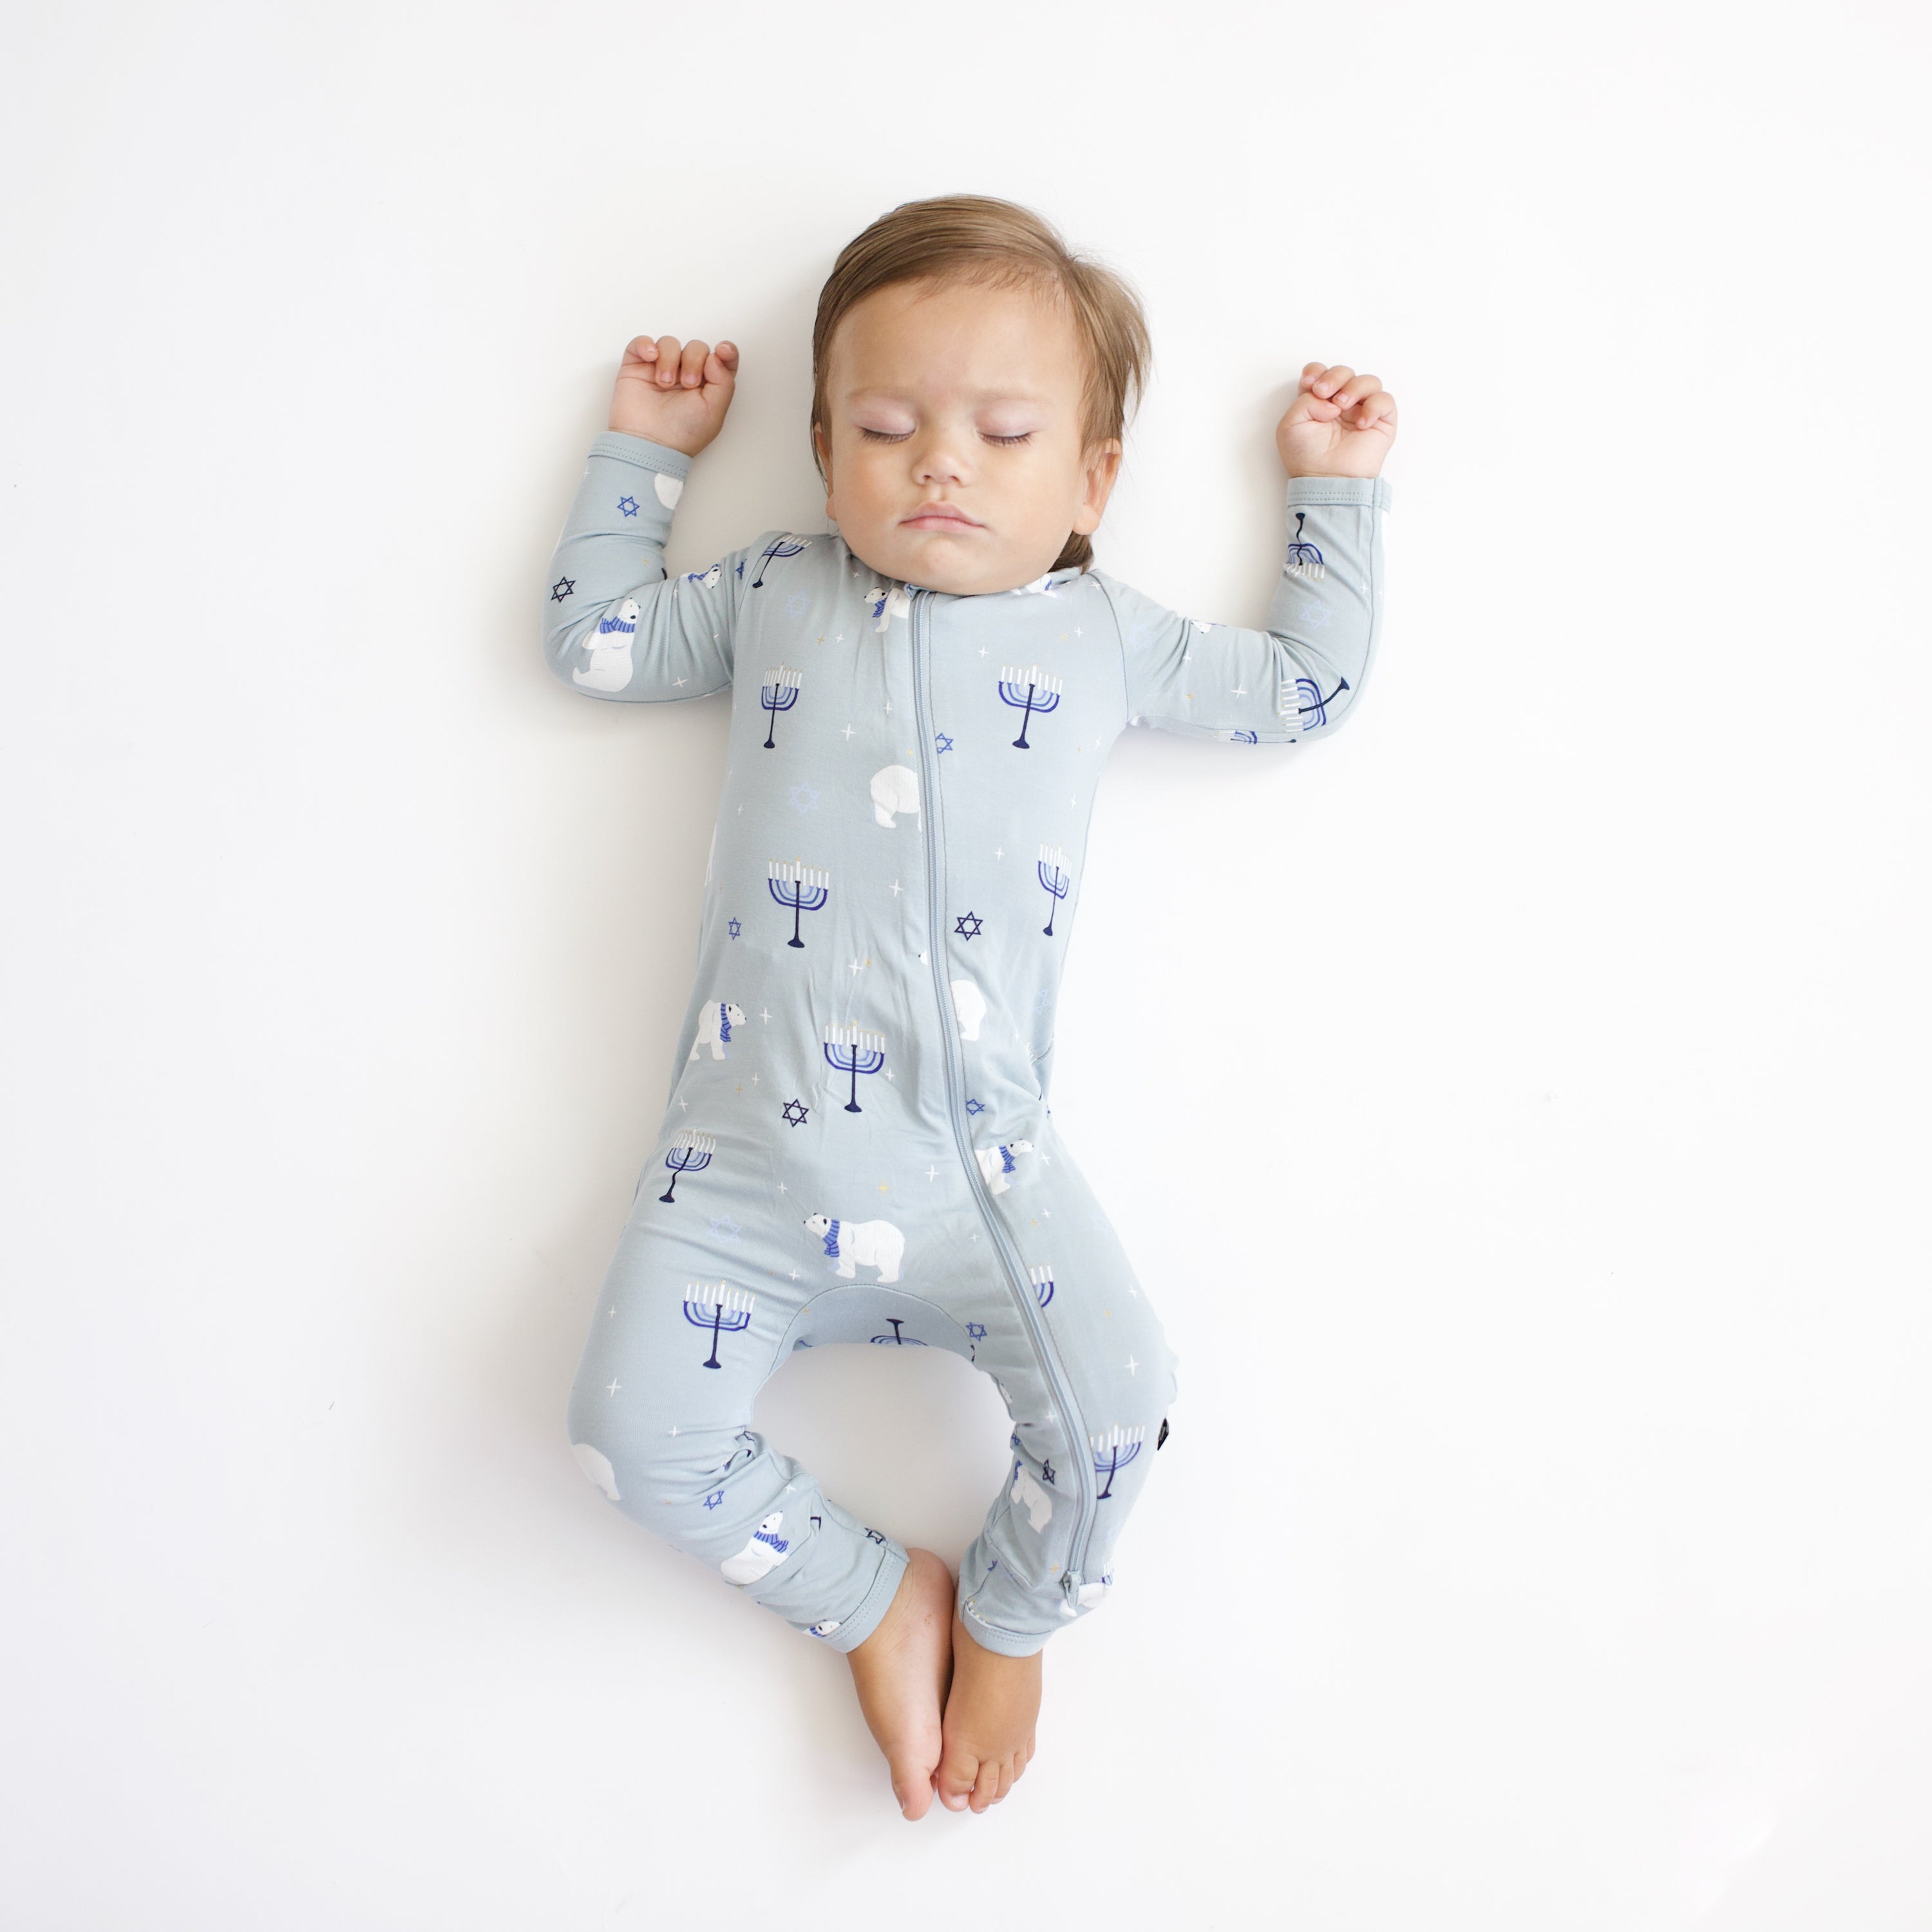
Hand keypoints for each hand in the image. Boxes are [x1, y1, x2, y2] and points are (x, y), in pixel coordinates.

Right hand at [608, 335, 738, 456]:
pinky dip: (646, 345)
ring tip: (664, 383)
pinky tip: (651, 357)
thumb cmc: (681, 435)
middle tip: (688, 384)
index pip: (721, 359)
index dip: (726, 350)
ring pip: (670, 343)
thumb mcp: (714, 411)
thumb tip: (716, 356)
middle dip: (694, 361)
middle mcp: (685, 375)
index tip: (723, 351)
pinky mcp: (637, 367)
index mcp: (707, 386)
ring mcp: (661, 369)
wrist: (649, 444)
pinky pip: (641, 343)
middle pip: (696, 348)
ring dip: (669, 359)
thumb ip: (724, 381)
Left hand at [1276, 363, 1396, 478]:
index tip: (1310, 385)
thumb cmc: (1306, 458)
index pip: (1321, 372)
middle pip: (1344, 372)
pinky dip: (1373, 407)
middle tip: (1324, 394)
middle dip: (1334, 377)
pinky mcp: (1381, 422)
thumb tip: (1331, 401)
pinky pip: (1385, 400)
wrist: (1326, 480)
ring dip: (1354, 388)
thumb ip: (1304, 401)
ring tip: (1341, 407)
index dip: (1317, 371)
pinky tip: (1360, 424)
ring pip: (1368, 381)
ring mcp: (1362, 411)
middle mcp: (1341, 404)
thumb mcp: (1289, 426)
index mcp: (1318, 402)